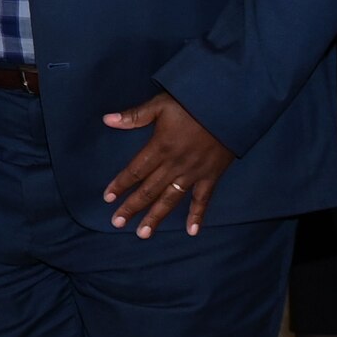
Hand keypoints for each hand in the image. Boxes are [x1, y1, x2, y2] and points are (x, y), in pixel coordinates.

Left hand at [102, 92, 234, 235]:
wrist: (230, 107)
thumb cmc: (193, 103)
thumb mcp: (161, 105)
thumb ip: (134, 116)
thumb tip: (107, 120)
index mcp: (159, 148)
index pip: (134, 171)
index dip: (120, 185)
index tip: (107, 198)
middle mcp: (174, 165)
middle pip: (149, 190)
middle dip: (132, 207)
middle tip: (117, 222)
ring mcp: (193, 173)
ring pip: (170, 199)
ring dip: (156, 217)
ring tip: (142, 234)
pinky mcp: (211, 176)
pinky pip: (203, 200)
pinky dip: (197, 216)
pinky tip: (191, 232)